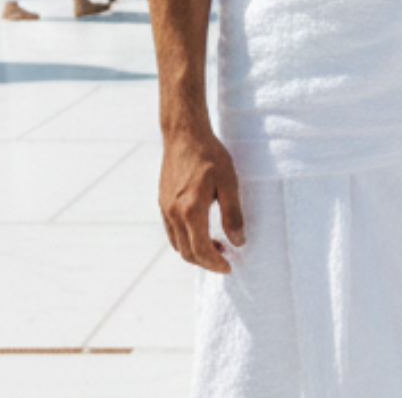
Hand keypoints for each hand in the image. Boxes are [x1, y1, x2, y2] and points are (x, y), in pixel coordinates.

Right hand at [159, 126, 244, 273]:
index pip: (201, 250)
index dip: (215, 263)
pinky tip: (200, 231)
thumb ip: (233, 214)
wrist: (184, 134)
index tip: (229, 266)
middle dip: (206, 261)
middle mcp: (174, 214)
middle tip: (226, 256)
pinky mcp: (162, 203)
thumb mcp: (229, 182)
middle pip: (187, 253)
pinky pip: (172, 232)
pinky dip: (185, 240)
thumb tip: (239, 241)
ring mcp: (165, 209)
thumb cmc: (210, 155)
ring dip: (195, 252)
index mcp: (191, 211)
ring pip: (177, 244)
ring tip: (216, 245)